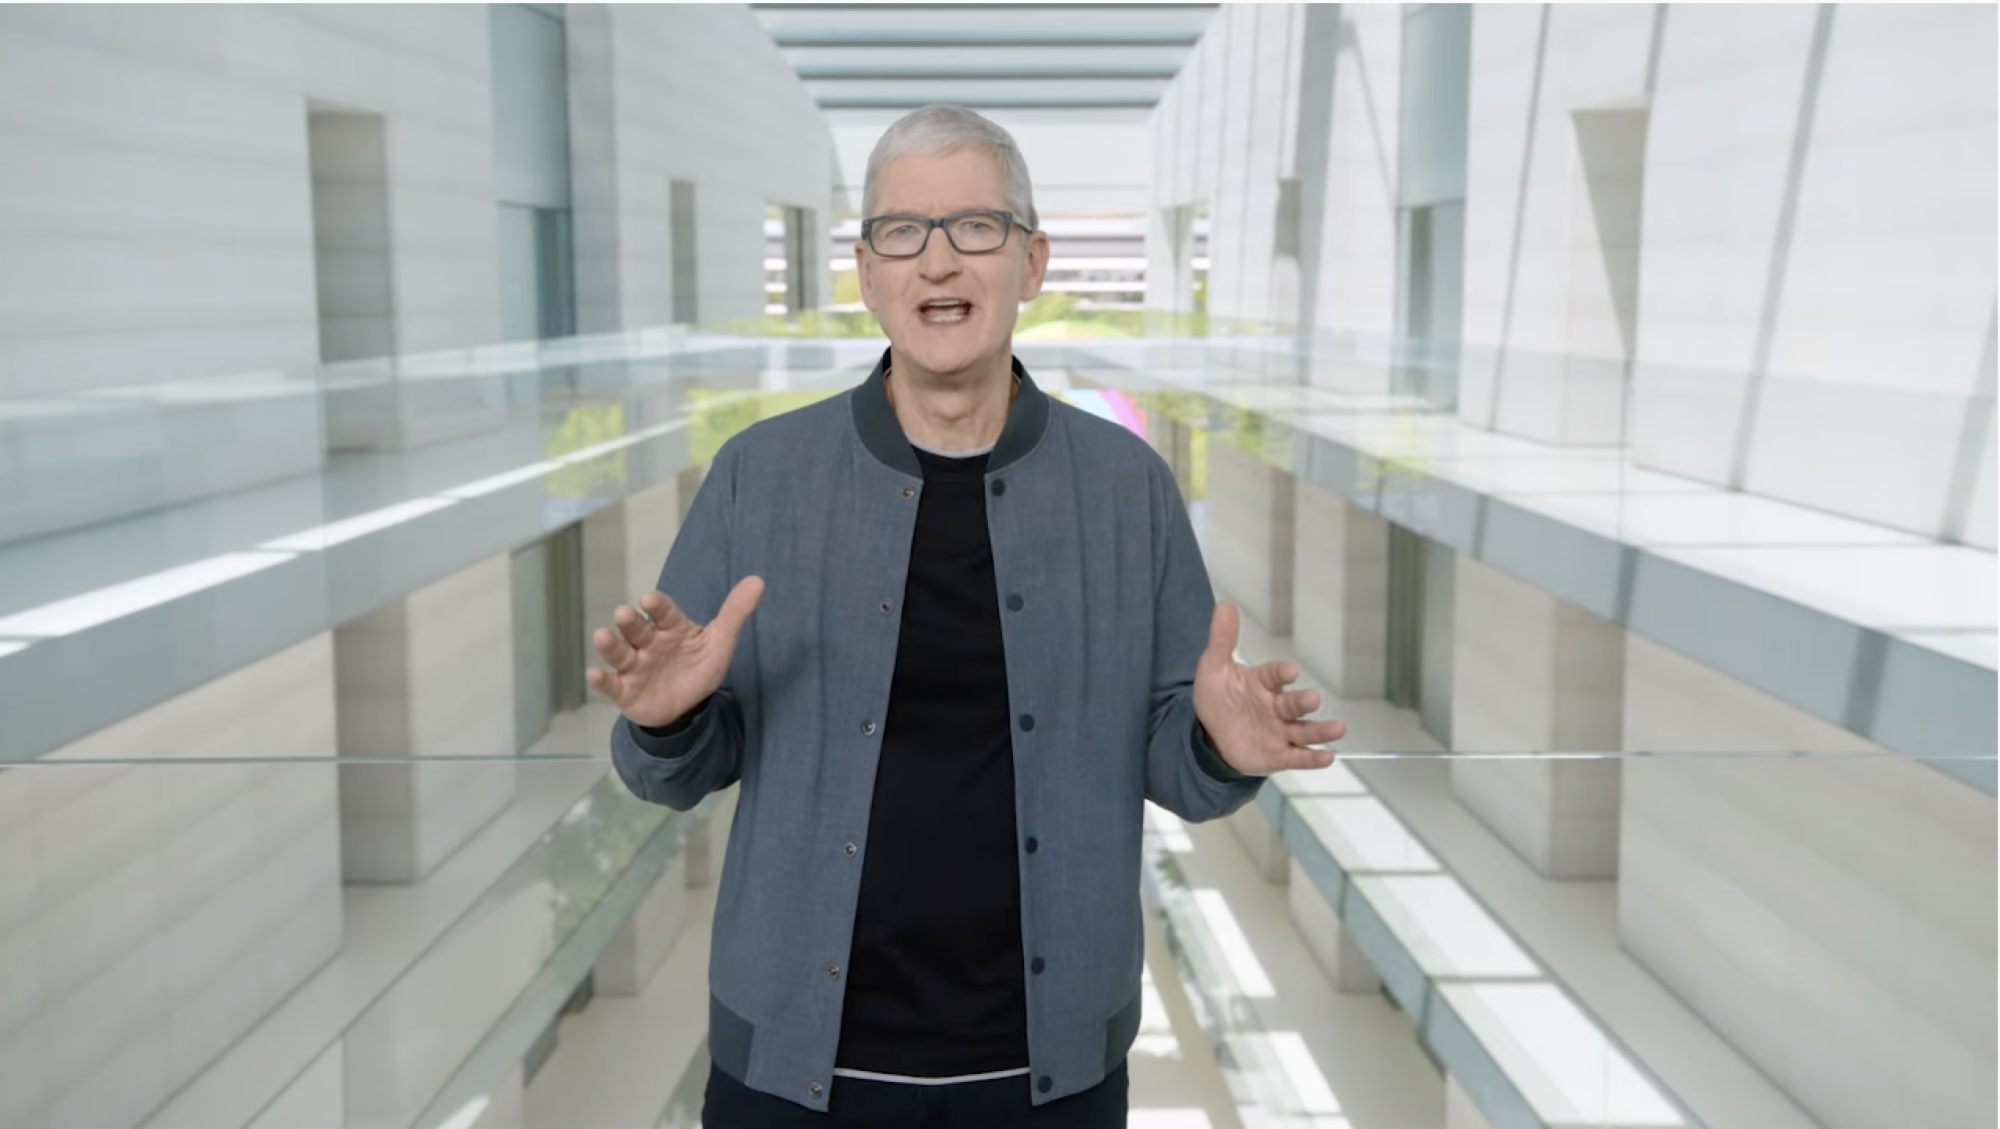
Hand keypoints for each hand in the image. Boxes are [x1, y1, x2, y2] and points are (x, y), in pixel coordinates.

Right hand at [586, 577, 764, 728]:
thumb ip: (734, 613)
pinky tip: (594, 674)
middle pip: (636, 629)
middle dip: (629, 622)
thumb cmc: (698, 666)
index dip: (657, 606)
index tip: (650, 599)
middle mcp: (648, 643)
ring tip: (602, 636)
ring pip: (619, 652)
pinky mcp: (624, 690)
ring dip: (610, 645)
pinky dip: (601, 680)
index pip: (663, 612)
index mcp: (670, 628)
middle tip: (624, 614)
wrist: (685, 706)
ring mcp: (634, 666)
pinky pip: (610, 684)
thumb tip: (758, 581)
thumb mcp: (719, 642)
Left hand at [1192, 602, 1346, 774]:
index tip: (1290, 671)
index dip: (1282, 673)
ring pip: (1305, 730)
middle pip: (1294, 703)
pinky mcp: (1279, 755)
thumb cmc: (1219, 698)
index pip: (1275, 674)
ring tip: (1339, 728)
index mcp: (1263, 683)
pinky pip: (1298, 757)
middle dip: (1304, 701)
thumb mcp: (1214, 669)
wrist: (1210, 735)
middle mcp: (1277, 706)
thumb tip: (1224, 605)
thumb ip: (1222, 640)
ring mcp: (1280, 731)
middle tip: (1313, 699)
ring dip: (1321, 730)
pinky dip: (1313, 758)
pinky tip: (1327, 757)